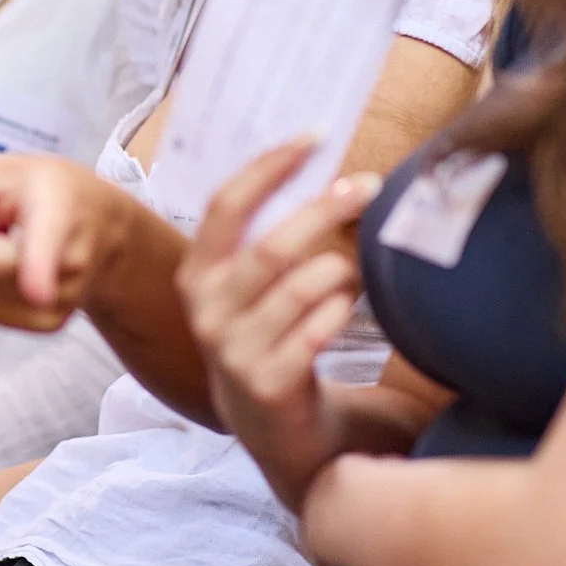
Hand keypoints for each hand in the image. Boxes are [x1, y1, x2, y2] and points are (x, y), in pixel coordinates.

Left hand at [0, 154, 168, 331]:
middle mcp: (71, 261)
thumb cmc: (42, 190)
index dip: (40, 268)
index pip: (48, 242)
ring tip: (0, 238)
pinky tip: (6, 264)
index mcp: (61, 210)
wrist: (104, 227)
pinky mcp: (51, 324)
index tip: (39, 292)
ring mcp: (65, 300)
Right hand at [177, 140, 380, 510]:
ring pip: (303, 287)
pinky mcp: (267, 384)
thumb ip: (268, 233)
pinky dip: (341, 309)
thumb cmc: (271, 336)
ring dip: (342, 270)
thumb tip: (320, 162)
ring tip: (356, 270)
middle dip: (325, 209)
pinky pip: (318, 329)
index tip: (314, 137)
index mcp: (197, 273)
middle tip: (369, 185)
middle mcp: (206, 311)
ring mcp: (232, 351)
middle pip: (272, 245)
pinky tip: (347, 307)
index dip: (269, 167)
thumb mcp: (251, 285)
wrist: (272, 428)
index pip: (226, 205)